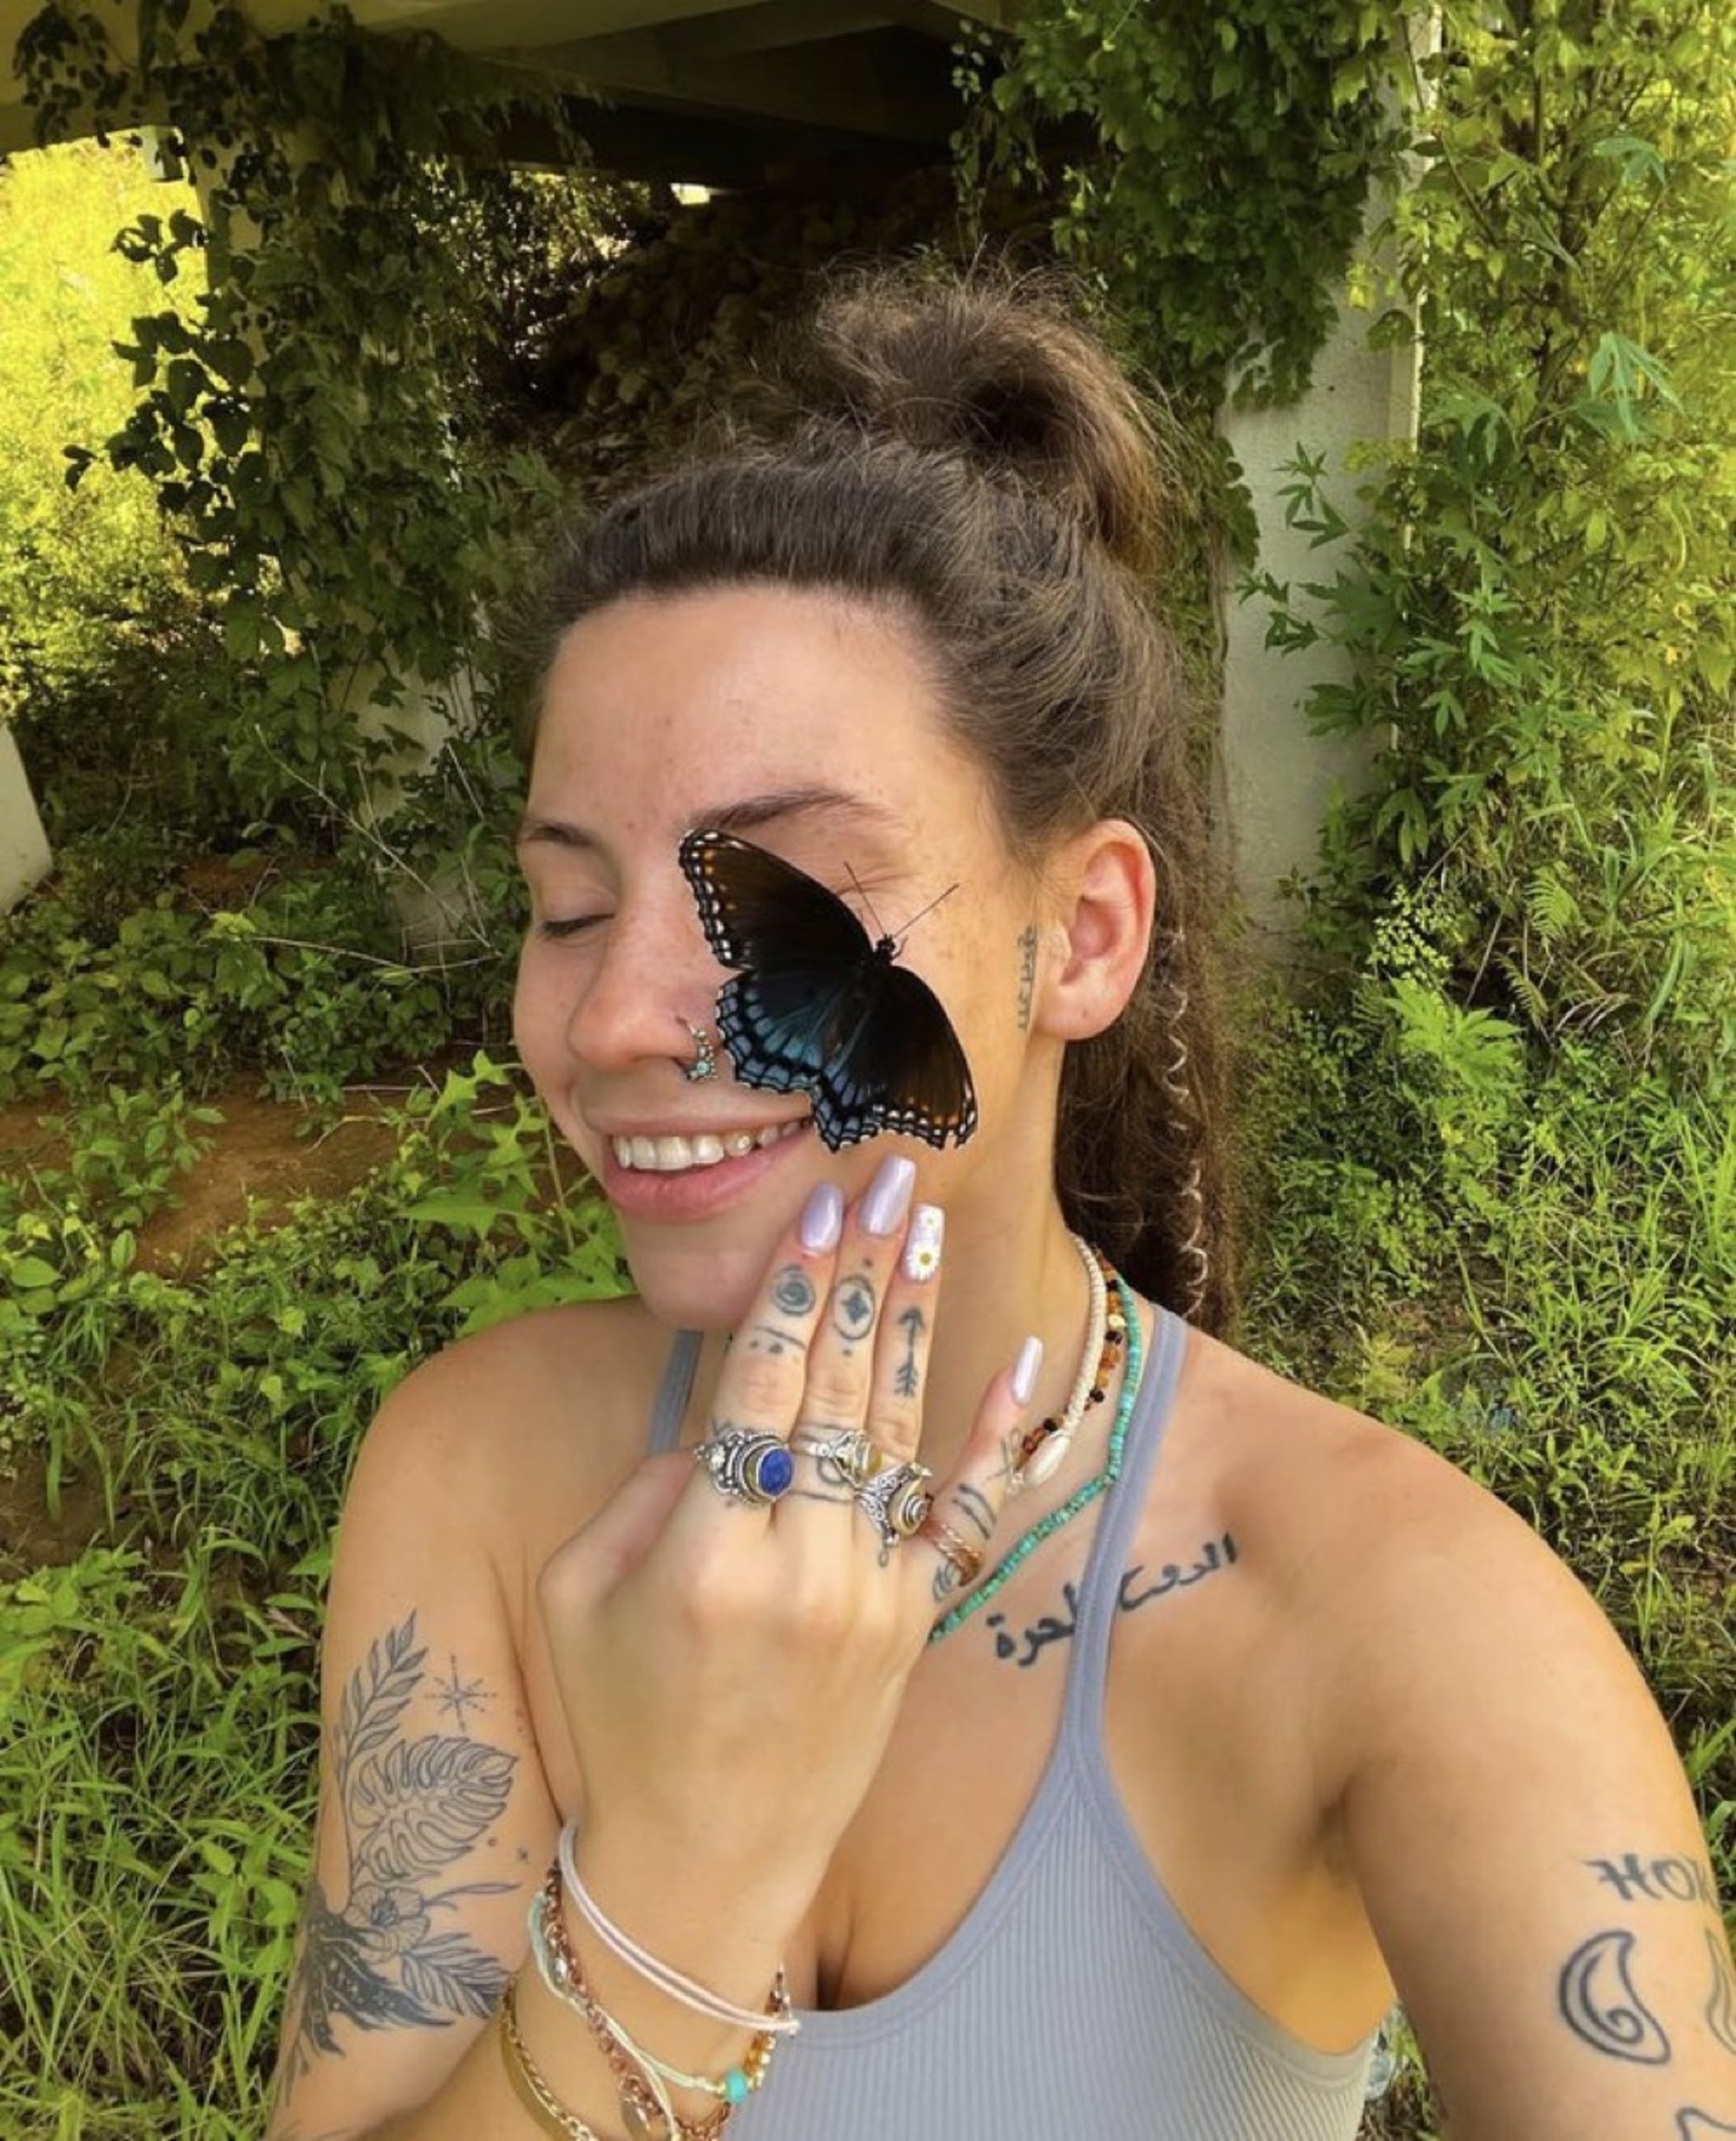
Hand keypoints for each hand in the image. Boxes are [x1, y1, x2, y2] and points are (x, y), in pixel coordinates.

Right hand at [537, 1153, 1035, 1946]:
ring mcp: (873, 1599)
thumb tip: (718, 1416)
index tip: (818, 1210)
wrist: (703, 1861)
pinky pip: (963, 1516)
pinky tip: (1018, 1362)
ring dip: (914, 1319)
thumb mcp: (580, 1597)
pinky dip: (995, 1440)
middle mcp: (802, 1570)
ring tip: (927, 1227)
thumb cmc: (620, 1721)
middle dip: (865, 1270)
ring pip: (902, 1431)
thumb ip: (646, 1491)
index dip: (793, 1288)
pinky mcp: (914, 1625)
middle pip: (843, 1386)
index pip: (762, 1386)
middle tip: (888, 1177)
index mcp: (706, 1557)